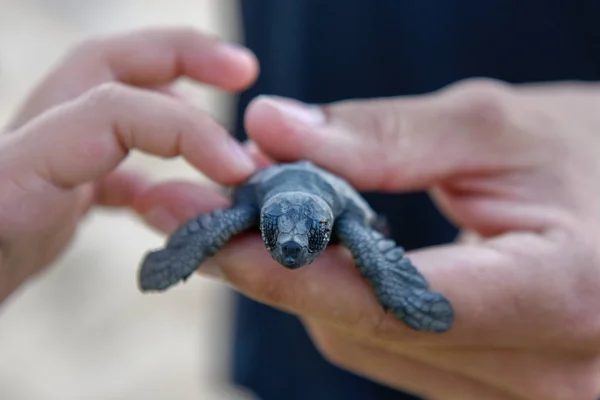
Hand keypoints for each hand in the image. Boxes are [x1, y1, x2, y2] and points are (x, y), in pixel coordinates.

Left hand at [0, 28, 259, 302]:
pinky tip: (175, 191)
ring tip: (217, 118)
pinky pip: (110, 157)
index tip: (238, 170)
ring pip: (112, 100)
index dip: (186, 131)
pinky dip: (151, 159)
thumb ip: (50, 195)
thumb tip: (143, 196)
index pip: (113, 111)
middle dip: (180, 56)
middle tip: (241, 72)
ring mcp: (43, 163)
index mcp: (13, 163)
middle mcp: (28, 146)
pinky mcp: (53, 191)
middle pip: (108, 66)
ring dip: (170, 96)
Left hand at [188, 80, 598, 398]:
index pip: (389, 302)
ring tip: (278, 217)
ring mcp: (520, 393)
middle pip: (362, 333)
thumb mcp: (498, 130)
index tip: (201, 227)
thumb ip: (383, 136)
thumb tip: (271, 129)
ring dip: (311, 283)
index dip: (283, 267)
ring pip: (365, 347)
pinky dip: (349, 301)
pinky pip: (391, 351)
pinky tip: (337, 251)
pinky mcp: (495, 386)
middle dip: (280, 268)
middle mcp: (546, 372)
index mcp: (561, 296)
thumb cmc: (594, 152)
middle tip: (222, 207)